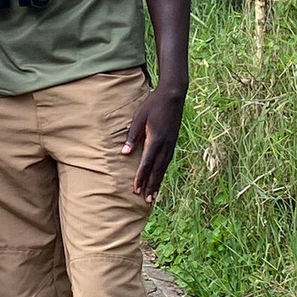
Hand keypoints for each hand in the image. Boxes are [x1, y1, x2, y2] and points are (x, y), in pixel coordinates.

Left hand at [121, 85, 183, 202]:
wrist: (173, 96)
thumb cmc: (152, 105)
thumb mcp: (138, 118)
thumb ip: (132, 136)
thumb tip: (124, 154)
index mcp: (155, 140)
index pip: (146, 163)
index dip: (140, 177)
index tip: (135, 189)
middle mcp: (165, 145)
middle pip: (156, 170)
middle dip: (151, 185)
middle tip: (146, 199)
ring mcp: (171, 145)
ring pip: (163, 168)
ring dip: (158, 182)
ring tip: (153, 195)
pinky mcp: (173, 143)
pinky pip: (167, 162)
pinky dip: (162, 173)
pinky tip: (159, 178)